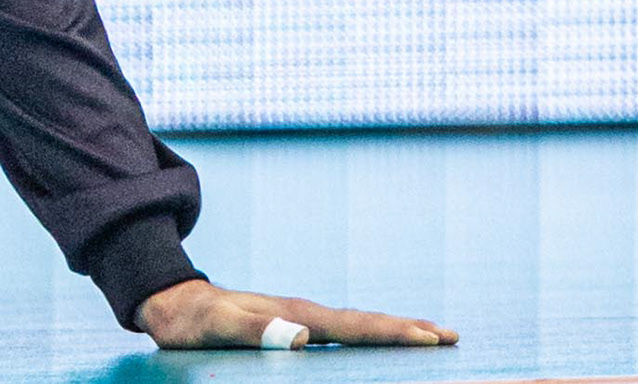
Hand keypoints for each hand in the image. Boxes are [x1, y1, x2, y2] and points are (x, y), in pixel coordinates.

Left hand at [135, 278, 455, 348]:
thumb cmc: (195, 321)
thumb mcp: (218, 328)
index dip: (394, 333)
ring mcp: (301, 316)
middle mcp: (306, 313)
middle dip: (410, 330)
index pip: (356, 327)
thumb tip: (302, 339)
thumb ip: (257, 331)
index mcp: (297, 314)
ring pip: (358, 326)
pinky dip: (369, 337)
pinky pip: (341, 333)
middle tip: (453, 336)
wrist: (175, 302)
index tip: (431, 338)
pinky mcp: (292, 324)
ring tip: (428, 336)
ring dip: (394, 331)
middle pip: (367, 323)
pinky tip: (373, 344)